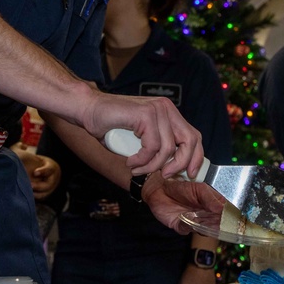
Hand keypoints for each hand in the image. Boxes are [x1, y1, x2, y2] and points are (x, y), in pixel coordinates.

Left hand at [13, 148, 61, 199]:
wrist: (45, 173)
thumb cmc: (37, 163)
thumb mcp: (32, 155)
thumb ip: (22, 149)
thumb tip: (21, 145)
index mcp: (51, 167)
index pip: (49, 169)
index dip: (43, 171)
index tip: (35, 172)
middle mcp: (53, 179)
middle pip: (48, 185)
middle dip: (38, 186)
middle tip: (29, 185)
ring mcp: (50, 188)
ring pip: (45, 193)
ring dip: (36, 194)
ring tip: (26, 192)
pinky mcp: (46, 194)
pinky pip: (41, 198)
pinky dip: (35, 198)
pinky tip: (26, 197)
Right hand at [81, 92, 203, 178]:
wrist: (88, 110)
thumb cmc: (111, 126)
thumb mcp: (141, 140)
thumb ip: (158, 148)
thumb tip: (174, 170)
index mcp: (168, 113)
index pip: (193, 136)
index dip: (195, 157)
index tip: (190, 173)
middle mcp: (166, 108)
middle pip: (189, 140)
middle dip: (181, 164)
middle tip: (165, 175)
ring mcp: (157, 109)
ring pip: (167, 149)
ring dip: (151, 166)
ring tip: (137, 168)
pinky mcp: (146, 114)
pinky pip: (152, 147)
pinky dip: (142, 160)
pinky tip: (130, 161)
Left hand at [142, 175, 224, 233]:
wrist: (159, 188)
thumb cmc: (181, 186)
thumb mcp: (199, 189)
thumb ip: (211, 199)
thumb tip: (222, 209)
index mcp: (213, 205)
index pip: (226, 214)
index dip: (232, 218)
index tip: (237, 219)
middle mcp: (206, 216)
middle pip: (218, 225)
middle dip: (220, 225)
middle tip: (222, 221)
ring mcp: (195, 222)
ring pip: (205, 230)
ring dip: (206, 226)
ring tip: (206, 219)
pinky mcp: (182, 227)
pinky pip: (188, 229)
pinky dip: (188, 224)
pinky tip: (187, 216)